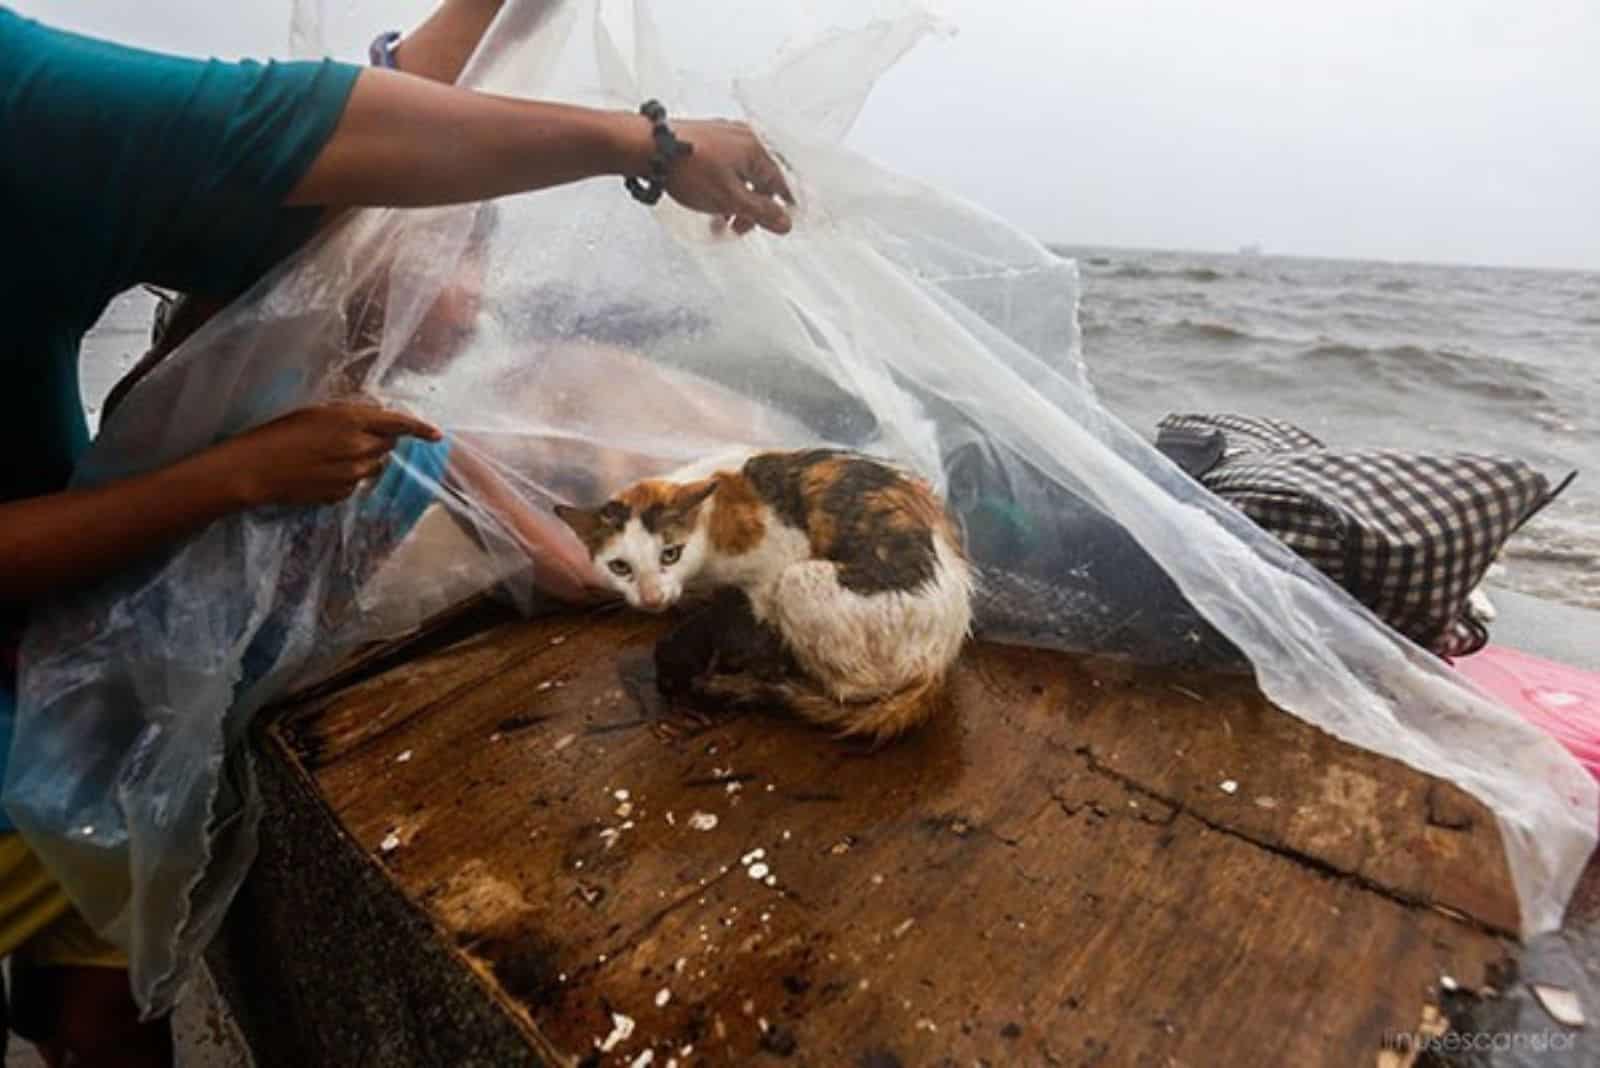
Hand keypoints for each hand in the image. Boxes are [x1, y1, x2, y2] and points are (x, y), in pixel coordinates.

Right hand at [217, 402, 442, 507]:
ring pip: (373, 465)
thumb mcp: (316, 414)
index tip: (437, 435)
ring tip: (329, 455)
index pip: (399, 423)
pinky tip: (320, 472)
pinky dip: (346, 477)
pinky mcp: (342, 494)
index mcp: (352, 421)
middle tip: (352, 436)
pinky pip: (355, 484)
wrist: (254, 469)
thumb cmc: (279, 433)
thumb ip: (350, 418)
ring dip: (363, 459)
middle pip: (388, 445)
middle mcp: (359, 448)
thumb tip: (374, 423)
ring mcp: (353, 475)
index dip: (421, 429)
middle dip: (379, 440)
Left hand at [664, 119, 794, 235]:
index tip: (778, 223)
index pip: (779, 183)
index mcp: (755, 149)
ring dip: (733, 200)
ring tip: (717, 220)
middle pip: (758, 179)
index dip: (779, 207)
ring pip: (738, 174)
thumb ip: (760, 212)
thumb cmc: (687, 168)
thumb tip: (785, 222)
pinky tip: (707, 199)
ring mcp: (722, 135)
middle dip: (750, 208)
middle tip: (737, 228)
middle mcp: (743, 137)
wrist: (647, 148)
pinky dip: (720, 185)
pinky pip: (722, 165)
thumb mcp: (730, 199)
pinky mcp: (705, 138)